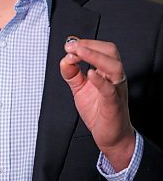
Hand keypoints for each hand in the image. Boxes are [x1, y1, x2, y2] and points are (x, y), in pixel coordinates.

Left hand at [60, 37, 134, 171]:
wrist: (111, 137)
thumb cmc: (100, 112)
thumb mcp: (80, 89)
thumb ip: (72, 73)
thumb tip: (65, 59)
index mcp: (107, 72)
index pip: (101, 48)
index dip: (85, 43)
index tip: (69, 44)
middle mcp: (114, 78)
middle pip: (110, 51)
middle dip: (89, 45)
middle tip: (71, 46)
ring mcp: (116, 90)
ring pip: (113, 66)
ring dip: (94, 56)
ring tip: (78, 52)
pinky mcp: (113, 105)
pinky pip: (110, 90)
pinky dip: (100, 80)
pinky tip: (90, 74)